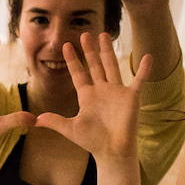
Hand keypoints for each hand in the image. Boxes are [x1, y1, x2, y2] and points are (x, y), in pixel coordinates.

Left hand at [37, 33, 149, 160]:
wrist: (111, 151)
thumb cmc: (92, 141)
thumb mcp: (71, 129)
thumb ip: (55, 122)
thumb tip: (36, 120)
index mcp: (87, 95)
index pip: (78, 73)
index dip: (72, 60)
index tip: (66, 46)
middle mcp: (102, 90)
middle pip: (94, 65)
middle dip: (89, 50)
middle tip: (84, 34)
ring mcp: (117, 91)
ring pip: (111, 66)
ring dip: (108, 51)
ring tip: (104, 34)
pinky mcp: (131, 97)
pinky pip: (139, 80)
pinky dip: (144, 70)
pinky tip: (148, 56)